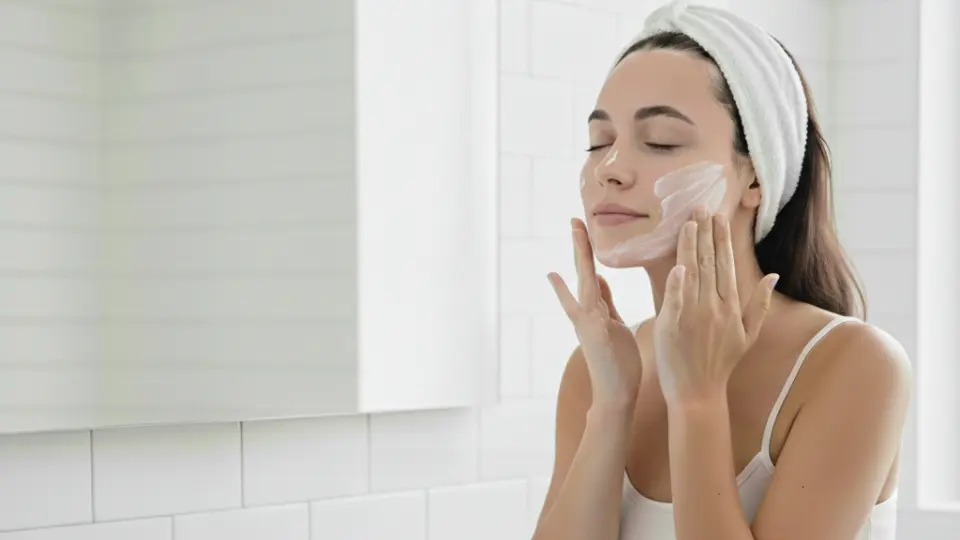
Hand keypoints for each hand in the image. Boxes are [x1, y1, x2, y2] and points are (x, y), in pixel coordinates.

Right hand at [548, 218, 642, 409]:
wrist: (615, 395)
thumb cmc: (618, 363)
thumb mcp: (612, 325)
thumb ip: (605, 301)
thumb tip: (599, 277)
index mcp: (594, 310)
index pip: (589, 274)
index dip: (585, 252)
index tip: (581, 229)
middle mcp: (586, 312)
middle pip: (582, 272)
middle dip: (579, 246)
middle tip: (574, 220)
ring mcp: (588, 321)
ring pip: (584, 280)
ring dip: (581, 255)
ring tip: (576, 232)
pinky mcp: (595, 331)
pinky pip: (590, 302)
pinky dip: (583, 287)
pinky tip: (576, 274)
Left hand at [653, 208, 778, 405]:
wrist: (698, 391)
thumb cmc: (721, 362)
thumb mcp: (748, 334)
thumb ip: (760, 304)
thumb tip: (774, 276)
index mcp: (731, 308)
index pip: (726, 265)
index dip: (722, 239)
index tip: (717, 217)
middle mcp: (714, 308)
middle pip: (710, 263)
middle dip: (705, 233)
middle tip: (700, 206)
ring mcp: (694, 317)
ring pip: (692, 274)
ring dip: (690, 247)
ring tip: (688, 222)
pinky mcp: (673, 327)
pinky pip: (675, 301)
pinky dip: (677, 283)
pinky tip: (678, 264)